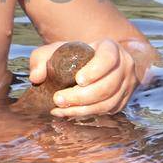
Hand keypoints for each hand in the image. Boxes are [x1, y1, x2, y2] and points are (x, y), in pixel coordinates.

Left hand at [29, 37, 148, 118]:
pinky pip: (107, 111)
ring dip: (82, 109)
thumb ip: (41, 59)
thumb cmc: (74, 56)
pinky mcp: (122, 100)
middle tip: (58, 99)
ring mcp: (126, 85)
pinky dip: (86, 114)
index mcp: (111, 49)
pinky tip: (68, 113)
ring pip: (108, 102)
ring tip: (60, 109)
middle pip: (108, 85)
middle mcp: (124, 66)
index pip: (108, 59)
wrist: (92, 65)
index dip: (95, 71)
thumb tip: (36, 77)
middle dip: (81, 96)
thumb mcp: (56, 50)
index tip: (77, 80)